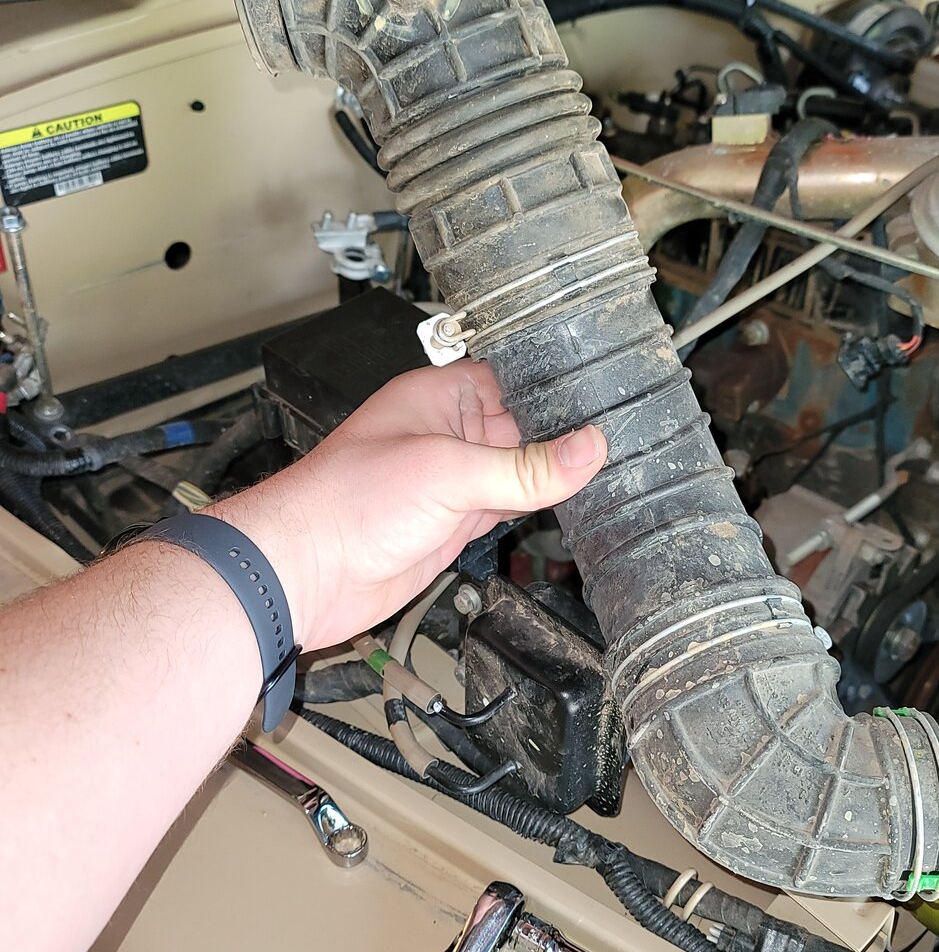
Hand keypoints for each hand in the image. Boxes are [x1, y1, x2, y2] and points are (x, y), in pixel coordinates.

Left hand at [204, 362, 605, 649]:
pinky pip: (508, 507)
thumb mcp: (450, 473)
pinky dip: (536, 508)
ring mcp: (452, 480)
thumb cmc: (345, 501)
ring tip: (607, 472)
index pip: (516, 380)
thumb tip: (587, 449)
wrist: (305, 572)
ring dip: (553, 477)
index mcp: (439, 395)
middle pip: (525, 428)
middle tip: (620, 440)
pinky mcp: (455, 521)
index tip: (608, 400)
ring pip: (520, 472)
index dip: (558, 390)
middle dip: (563, 438)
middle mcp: (448, 433)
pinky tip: (568, 505)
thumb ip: (526, 468)